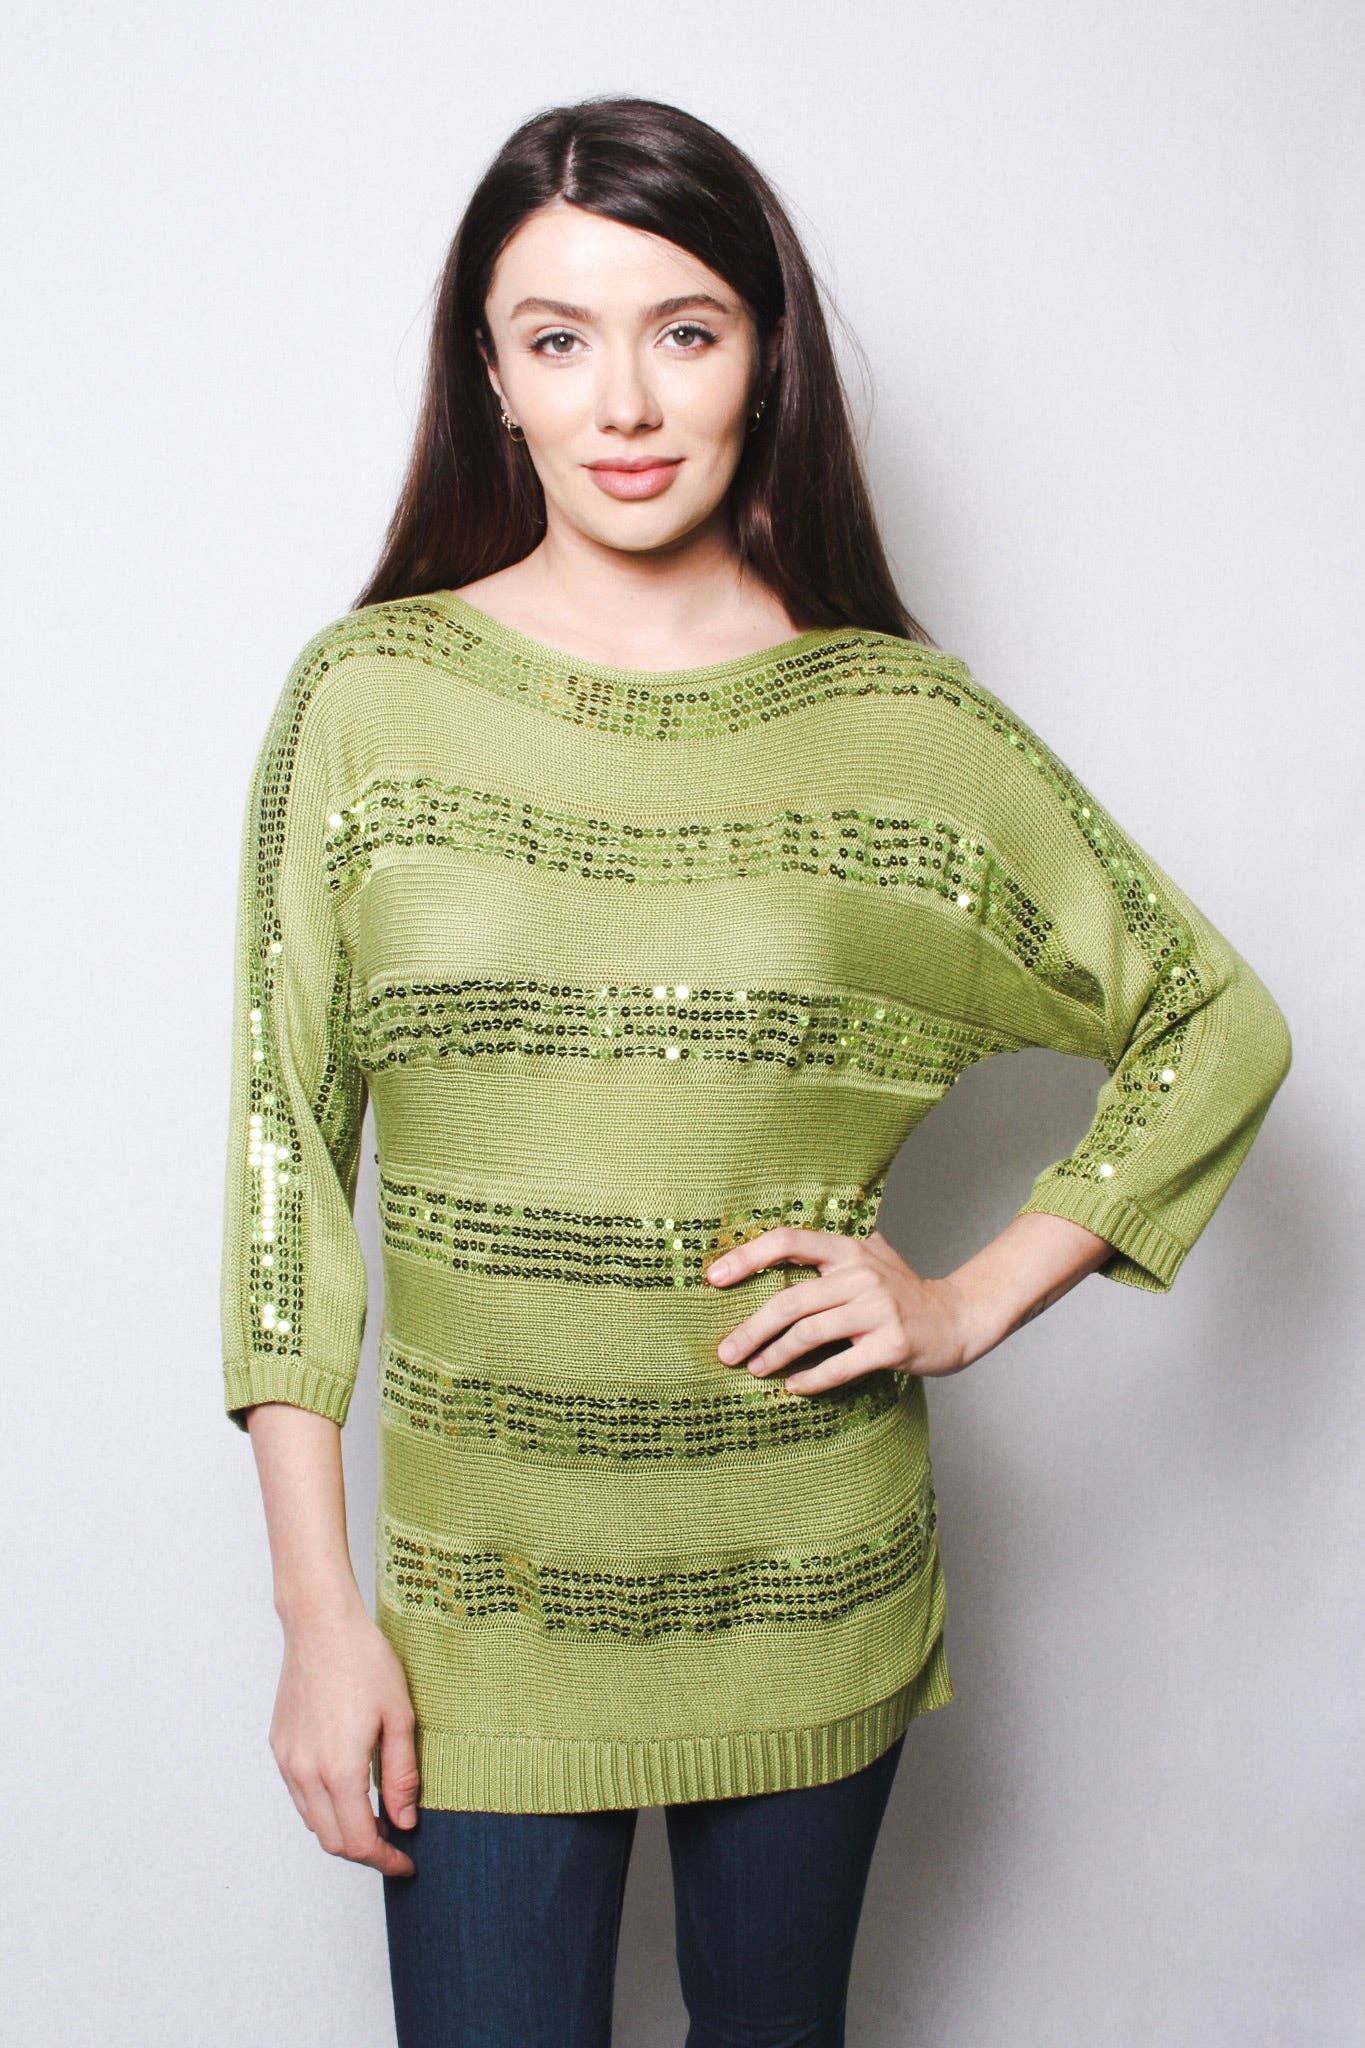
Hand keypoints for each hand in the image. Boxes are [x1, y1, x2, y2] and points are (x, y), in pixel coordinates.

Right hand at [270, 1598, 419, 1876]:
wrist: (320, 1625)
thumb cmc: (365, 1662)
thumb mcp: (399, 1716)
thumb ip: (401, 1775)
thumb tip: (405, 1821)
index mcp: (339, 1770)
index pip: (359, 1841)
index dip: (385, 1860)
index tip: (407, 1861)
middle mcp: (306, 1773)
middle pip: (333, 1840)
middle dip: (366, 1851)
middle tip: (396, 1844)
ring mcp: (288, 1761)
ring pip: (313, 1821)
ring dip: (343, 1831)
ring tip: (377, 1818)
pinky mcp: (279, 1748)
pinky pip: (300, 1796)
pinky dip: (324, 1808)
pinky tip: (349, 1790)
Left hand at [705, 1227, 974, 1391]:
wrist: (958, 1318)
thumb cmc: (905, 1290)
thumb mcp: (873, 1255)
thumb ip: (832, 1250)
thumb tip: (777, 1244)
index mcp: (849, 1249)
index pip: (789, 1241)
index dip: (747, 1257)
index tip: (714, 1278)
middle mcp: (862, 1275)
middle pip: (790, 1300)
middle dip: (751, 1329)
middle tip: (725, 1351)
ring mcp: (878, 1310)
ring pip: (809, 1334)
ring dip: (775, 1356)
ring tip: (755, 1369)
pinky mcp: (892, 1345)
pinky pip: (840, 1365)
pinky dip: (812, 1379)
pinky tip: (793, 1387)